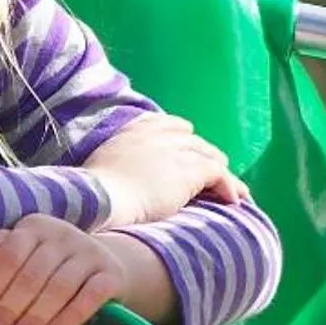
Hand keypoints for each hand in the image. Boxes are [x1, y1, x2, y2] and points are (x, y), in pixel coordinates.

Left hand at [0, 217, 175, 324]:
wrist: (104, 266)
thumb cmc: (49, 264)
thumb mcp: (23, 253)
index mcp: (35, 228)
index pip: (10, 253)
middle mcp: (64, 235)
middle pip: (33, 273)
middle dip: (10, 306)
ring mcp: (90, 254)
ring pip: (60, 286)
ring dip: (37, 315)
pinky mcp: (112, 274)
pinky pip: (92, 295)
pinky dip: (73, 314)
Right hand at [85, 112, 239, 225]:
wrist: (100, 199)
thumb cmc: (92, 193)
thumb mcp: (99, 168)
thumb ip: (116, 164)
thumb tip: (117, 178)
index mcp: (132, 131)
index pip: (165, 124)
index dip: (180, 136)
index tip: (186, 146)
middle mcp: (156, 136)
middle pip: (191, 139)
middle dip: (204, 153)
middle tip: (214, 168)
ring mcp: (174, 151)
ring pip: (208, 156)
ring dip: (221, 172)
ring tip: (233, 187)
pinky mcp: (189, 171)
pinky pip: (217, 174)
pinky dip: (229, 186)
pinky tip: (233, 200)